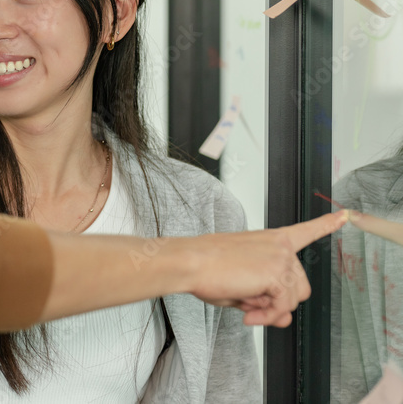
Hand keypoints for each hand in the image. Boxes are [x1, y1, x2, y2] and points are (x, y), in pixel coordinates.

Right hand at [183, 211, 347, 326]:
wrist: (190, 262)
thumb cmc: (206, 266)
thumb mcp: (242, 285)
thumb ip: (266, 299)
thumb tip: (285, 318)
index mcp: (270, 239)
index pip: (305, 231)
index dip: (327, 224)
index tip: (344, 216)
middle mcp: (280, 246)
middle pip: (300, 285)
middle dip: (279, 302)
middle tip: (255, 309)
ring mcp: (280, 258)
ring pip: (293, 299)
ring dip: (271, 311)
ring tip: (248, 311)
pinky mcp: (276, 274)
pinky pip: (282, 307)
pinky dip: (266, 316)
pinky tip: (248, 314)